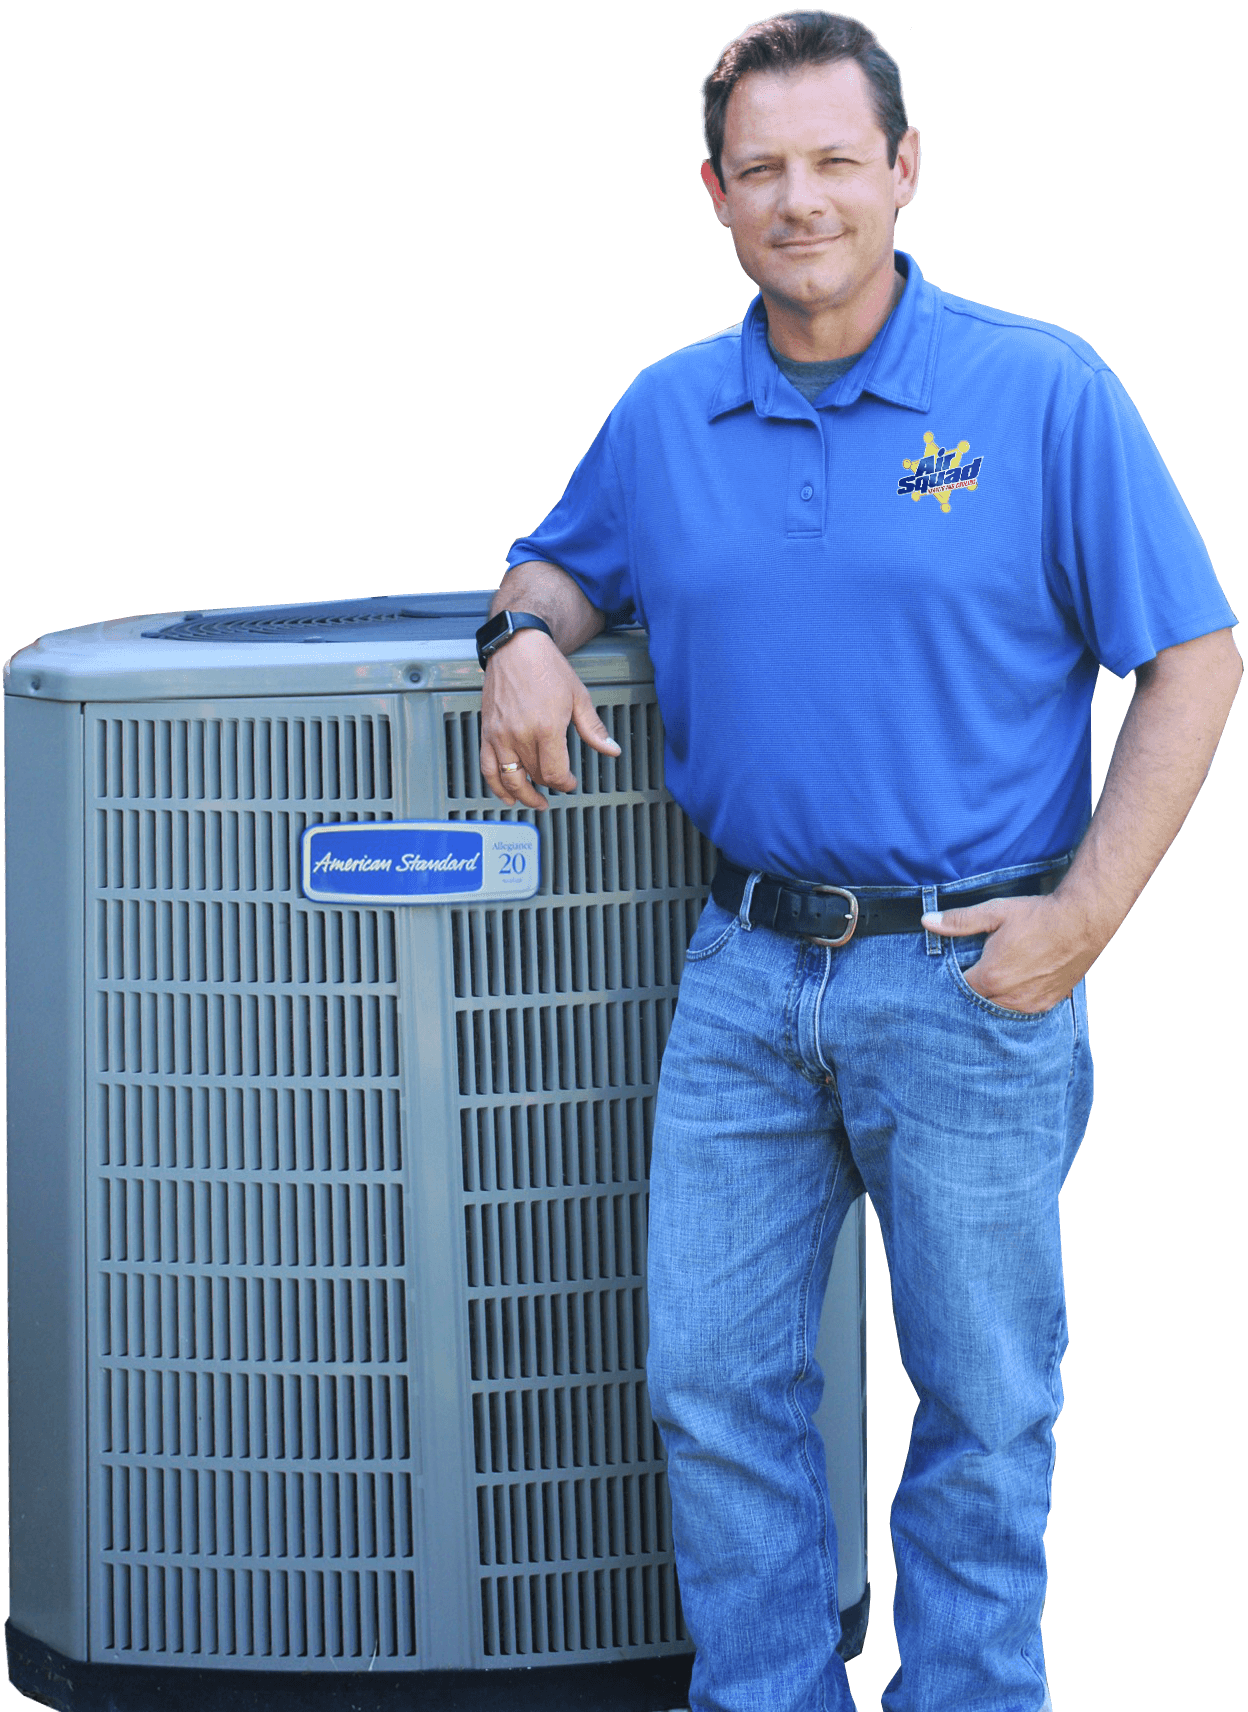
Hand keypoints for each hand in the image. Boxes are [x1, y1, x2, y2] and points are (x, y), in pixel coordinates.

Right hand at [480, 628, 621, 809]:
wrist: (516, 647)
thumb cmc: (546, 667)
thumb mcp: (578, 697)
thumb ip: (593, 729)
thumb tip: (611, 750)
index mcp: (546, 728)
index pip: (555, 773)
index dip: (566, 784)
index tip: (570, 782)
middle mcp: (520, 735)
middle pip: (536, 776)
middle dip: (549, 784)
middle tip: (558, 784)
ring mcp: (500, 735)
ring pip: (510, 779)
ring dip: (523, 795)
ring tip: (534, 802)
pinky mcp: (486, 733)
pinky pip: (487, 768)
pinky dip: (495, 787)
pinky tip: (505, 796)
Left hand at [919, 893, 1098, 1014]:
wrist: (1082, 922)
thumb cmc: (1038, 916)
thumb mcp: (994, 912)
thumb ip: (958, 921)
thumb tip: (926, 921)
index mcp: (991, 977)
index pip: (959, 989)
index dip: (956, 978)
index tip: (958, 967)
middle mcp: (1008, 997)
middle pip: (978, 1002)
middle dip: (974, 990)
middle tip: (977, 972)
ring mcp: (1029, 1003)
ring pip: (1000, 1009)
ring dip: (994, 998)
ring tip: (997, 979)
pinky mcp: (1047, 1003)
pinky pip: (1022, 1011)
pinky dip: (1015, 1002)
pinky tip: (1015, 986)